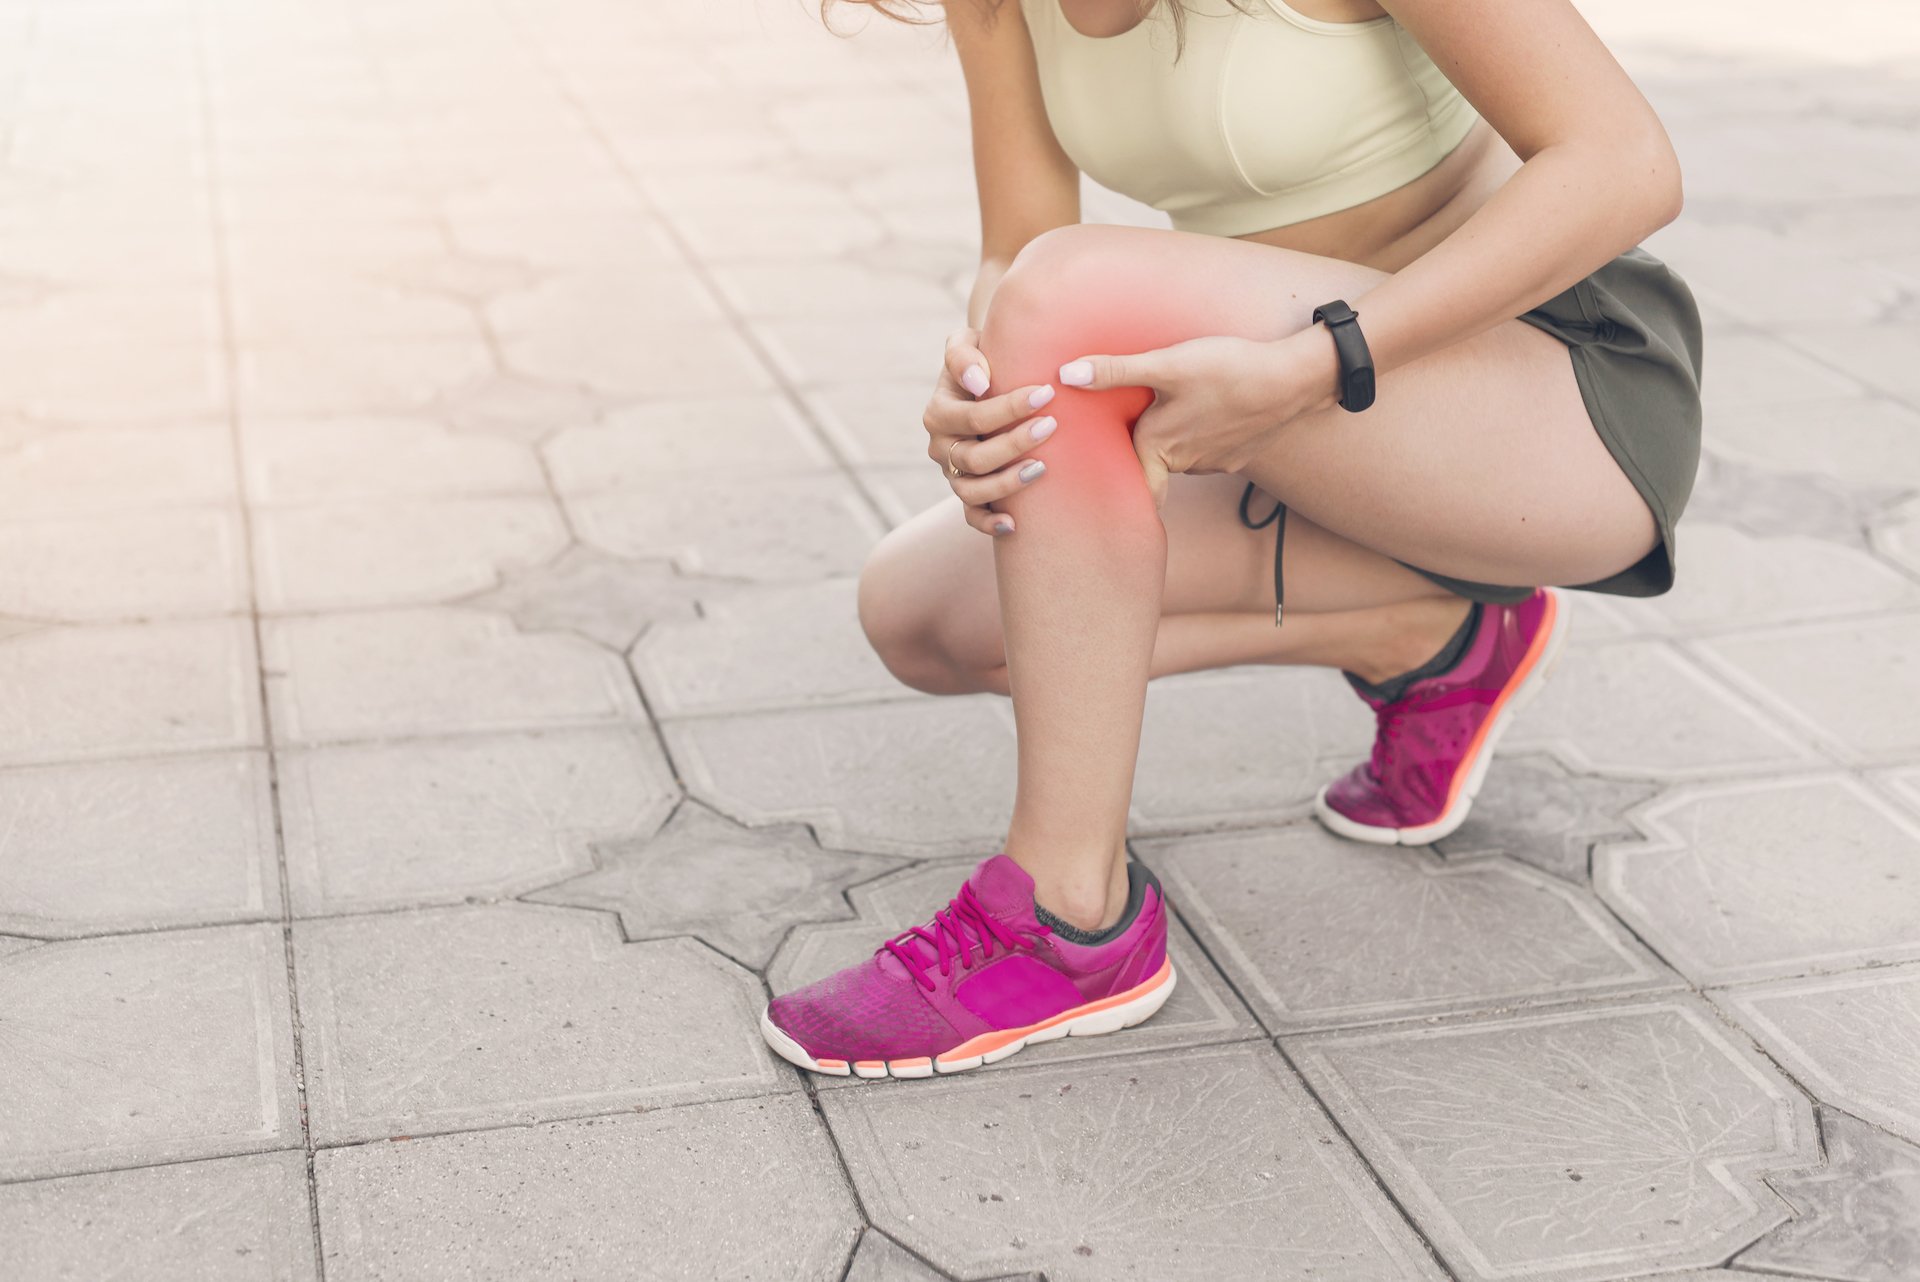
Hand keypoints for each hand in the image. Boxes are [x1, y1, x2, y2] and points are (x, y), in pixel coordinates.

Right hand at [926, 326, 1060, 535]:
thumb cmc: (983, 358)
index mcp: (939, 412)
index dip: (1009, 407)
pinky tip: (1014, 524)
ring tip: (1042, 468)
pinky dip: (989, 523)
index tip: (1046, 392)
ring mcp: (952, 473)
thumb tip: (978, 379)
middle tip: (1051, 425)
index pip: (973, 416)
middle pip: (973, 457)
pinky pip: (971, 515)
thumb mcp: (966, 342)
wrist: (986, 379)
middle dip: (1014, 443)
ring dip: (1007, 483)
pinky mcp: (966, 492)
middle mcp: (941, 446)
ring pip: (972, 490)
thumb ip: (962, 352)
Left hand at [1058, 328, 1340, 506]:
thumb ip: (1116, 370)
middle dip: (1139, 451)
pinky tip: (1207, 410)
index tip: (1092, 487)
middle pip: (1152, 462)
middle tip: (1124, 430)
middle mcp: (1185, 464)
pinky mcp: (1239, 455)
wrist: (1294, 380)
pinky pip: (1208, 450)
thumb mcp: (1166, 364)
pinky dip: (1202, 435)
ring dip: (1173, 440)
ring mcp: (1215, 463)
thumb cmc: (1227, 370)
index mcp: (1160, 447)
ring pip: (1181, 455)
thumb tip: (1065, 375)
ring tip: (1169, 412)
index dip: (1110, 481)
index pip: (1126, 478)